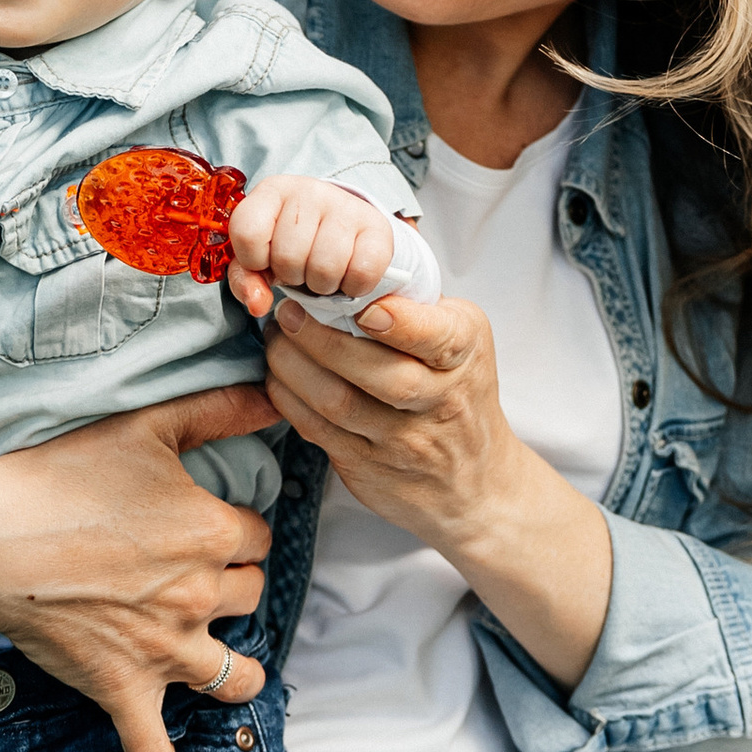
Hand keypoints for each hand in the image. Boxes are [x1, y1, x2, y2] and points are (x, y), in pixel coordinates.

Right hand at [0, 380, 275, 751]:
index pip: (257, 534)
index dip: (234, 526)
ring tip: (219, 660)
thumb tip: (276, 393)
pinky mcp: (123, 689)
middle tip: (190, 572)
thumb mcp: (146, 425)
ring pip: (234, 677)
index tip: (206, 520)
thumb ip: (219, 408)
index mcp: (213, 533)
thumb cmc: (61, 476)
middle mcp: (201, 597)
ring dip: (234, 670)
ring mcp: (166, 651)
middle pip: (250, 595)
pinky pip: (152, 749)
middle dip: (230, 583)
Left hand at [225, 174, 395, 321]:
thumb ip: (246, 282)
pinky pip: (361, 274)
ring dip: (321, 285)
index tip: (264, 260)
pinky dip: (353, 287)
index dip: (253, 260)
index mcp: (272, 191)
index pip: (247, 233)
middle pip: (287, 257)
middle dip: (291, 275)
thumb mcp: (259, 257)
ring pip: (324, 269)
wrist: (340, 228)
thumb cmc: (290, 243)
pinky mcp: (377, 226)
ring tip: (321, 270)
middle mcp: (309, 190)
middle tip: (300, 266)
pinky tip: (347, 274)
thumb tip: (258, 305)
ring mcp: (346, 206)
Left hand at [264, 291, 613, 691]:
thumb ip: (419, 308)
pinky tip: (279, 377)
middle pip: (380, 374)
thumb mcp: (464, 341)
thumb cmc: (459, 393)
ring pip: (339, 403)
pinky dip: (289, 400)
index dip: (400, 323)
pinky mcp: (369, 468)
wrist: (475, 482)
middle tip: (289, 311)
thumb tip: (350, 269)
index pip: (437, 338)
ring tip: (276, 340)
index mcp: (464, 355)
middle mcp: (439, 400)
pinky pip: (319, 431)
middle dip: (323, 339)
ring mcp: (403, 440)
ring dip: (294, 367)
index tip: (364, 309)